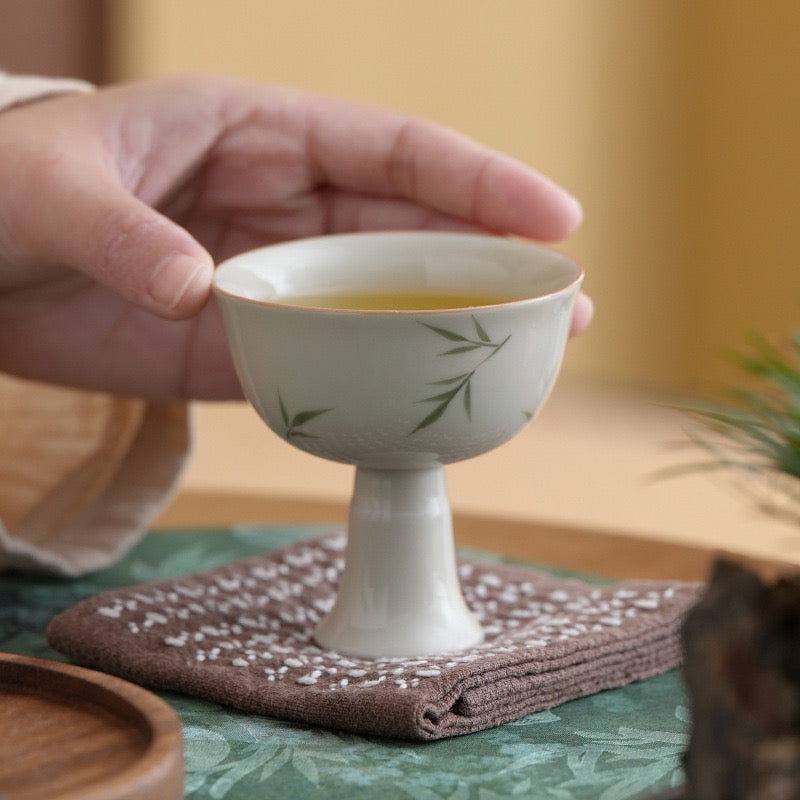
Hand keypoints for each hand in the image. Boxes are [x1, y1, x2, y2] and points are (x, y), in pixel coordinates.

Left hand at [0, 74, 590, 399]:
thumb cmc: (4, 191)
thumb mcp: (54, 189)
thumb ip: (127, 233)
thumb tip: (200, 290)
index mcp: (259, 136)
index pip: (392, 151)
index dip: (479, 181)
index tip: (554, 217)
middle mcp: (284, 210)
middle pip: (412, 233)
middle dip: (494, 263)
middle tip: (569, 303)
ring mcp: (275, 284)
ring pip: (385, 302)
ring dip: (455, 328)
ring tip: (529, 353)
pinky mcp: (249, 348)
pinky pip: (333, 363)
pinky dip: (383, 381)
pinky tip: (431, 399)